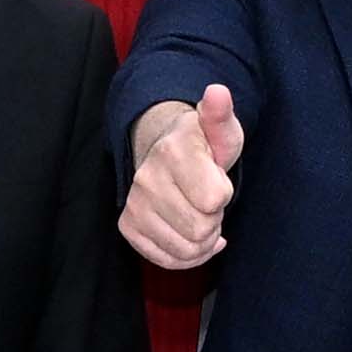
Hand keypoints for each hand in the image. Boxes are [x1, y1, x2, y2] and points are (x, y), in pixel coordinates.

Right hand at [121, 85, 242, 269]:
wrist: (167, 155)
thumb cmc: (203, 146)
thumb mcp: (221, 131)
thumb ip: (221, 116)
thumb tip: (218, 92)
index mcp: (173, 152)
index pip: (215, 200)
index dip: (224, 194)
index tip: (216, 179)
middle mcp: (146, 178)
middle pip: (201, 229)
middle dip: (214, 219)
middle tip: (207, 200)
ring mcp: (134, 204)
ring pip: (185, 249)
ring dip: (202, 240)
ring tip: (199, 216)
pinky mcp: (128, 225)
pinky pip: (165, 260)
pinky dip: (185, 256)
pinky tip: (191, 237)